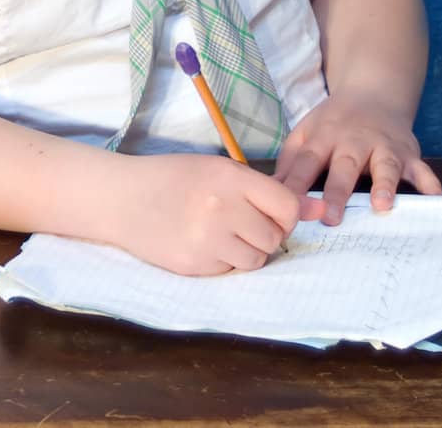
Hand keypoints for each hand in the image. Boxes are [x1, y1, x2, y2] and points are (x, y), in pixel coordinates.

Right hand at [104, 154, 302, 276]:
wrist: (120, 198)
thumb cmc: (172, 178)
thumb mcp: (218, 170)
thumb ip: (267, 190)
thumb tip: (320, 210)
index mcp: (229, 177)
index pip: (287, 206)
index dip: (284, 213)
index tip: (268, 212)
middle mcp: (221, 208)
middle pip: (274, 237)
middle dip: (263, 233)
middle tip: (238, 222)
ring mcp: (207, 240)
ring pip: (256, 259)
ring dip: (246, 251)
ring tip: (219, 233)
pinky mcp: (195, 265)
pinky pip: (230, 271)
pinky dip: (223, 261)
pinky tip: (201, 243)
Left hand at [271, 94, 441, 224]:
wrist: (374, 92)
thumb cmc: (333, 122)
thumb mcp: (306, 132)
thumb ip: (289, 162)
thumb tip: (270, 192)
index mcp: (324, 137)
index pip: (306, 162)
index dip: (295, 185)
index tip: (287, 209)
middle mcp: (354, 141)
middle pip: (344, 167)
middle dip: (337, 192)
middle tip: (331, 218)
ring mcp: (384, 146)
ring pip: (384, 166)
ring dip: (384, 184)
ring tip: (381, 205)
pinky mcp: (409, 153)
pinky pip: (422, 169)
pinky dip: (429, 183)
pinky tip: (435, 199)